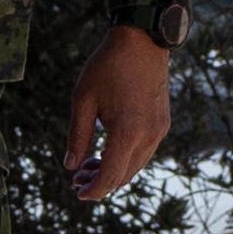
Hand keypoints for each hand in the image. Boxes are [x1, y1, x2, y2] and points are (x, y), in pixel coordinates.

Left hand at [66, 21, 173, 201]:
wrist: (142, 40)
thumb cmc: (108, 66)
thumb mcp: (83, 100)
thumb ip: (77, 137)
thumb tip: (70, 166)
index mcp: (127, 132)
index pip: (110, 176)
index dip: (93, 190)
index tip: (78, 193)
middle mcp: (148, 136)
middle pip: (124, 176)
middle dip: (100, 183)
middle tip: (77, 179)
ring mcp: (159, 131)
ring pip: (135, 167)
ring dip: (113, 172)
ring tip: (88, 166)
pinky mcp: (162, 124)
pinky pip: (144, 152)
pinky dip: (125, 159)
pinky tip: (107, 151)